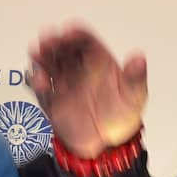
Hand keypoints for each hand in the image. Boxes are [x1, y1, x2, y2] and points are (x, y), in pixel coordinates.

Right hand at [28, 23, 148, 156]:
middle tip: (49, 39)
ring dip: (42, 56)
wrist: (107, 144)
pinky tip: (41, 81)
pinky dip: (38, 82)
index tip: (69, 32)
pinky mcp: (53, 100)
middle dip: (54, 41)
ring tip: (37, 52)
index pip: (85, 42)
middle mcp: (78, 68)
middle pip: (63, 49)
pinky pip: (43, 90)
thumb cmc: (121, 115)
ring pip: (49, 64)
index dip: (76, 34)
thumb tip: (139, 58)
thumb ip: (136, 77)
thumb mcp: (134, 95)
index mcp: (98, 61)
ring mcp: (64, 83)